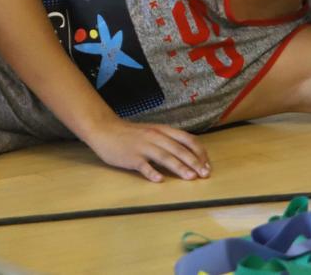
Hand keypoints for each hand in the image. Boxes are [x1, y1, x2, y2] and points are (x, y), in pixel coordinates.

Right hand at [84, 119, 210, 181]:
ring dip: (179, 167)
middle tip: (204, 175)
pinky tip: (159, 180)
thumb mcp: (152, 131)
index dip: (199, 153)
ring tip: (190, 177)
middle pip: (178, 149)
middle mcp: (155, 137)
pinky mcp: (131, 157)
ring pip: (164, 157)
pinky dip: (151, 172)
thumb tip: (188, 154)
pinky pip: (143, 165)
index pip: (187, 140)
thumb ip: (168, 140)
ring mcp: (143, 147)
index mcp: (162, 131)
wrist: (104, 129)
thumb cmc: (130, 133)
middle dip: (194, 163)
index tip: (207, 165)